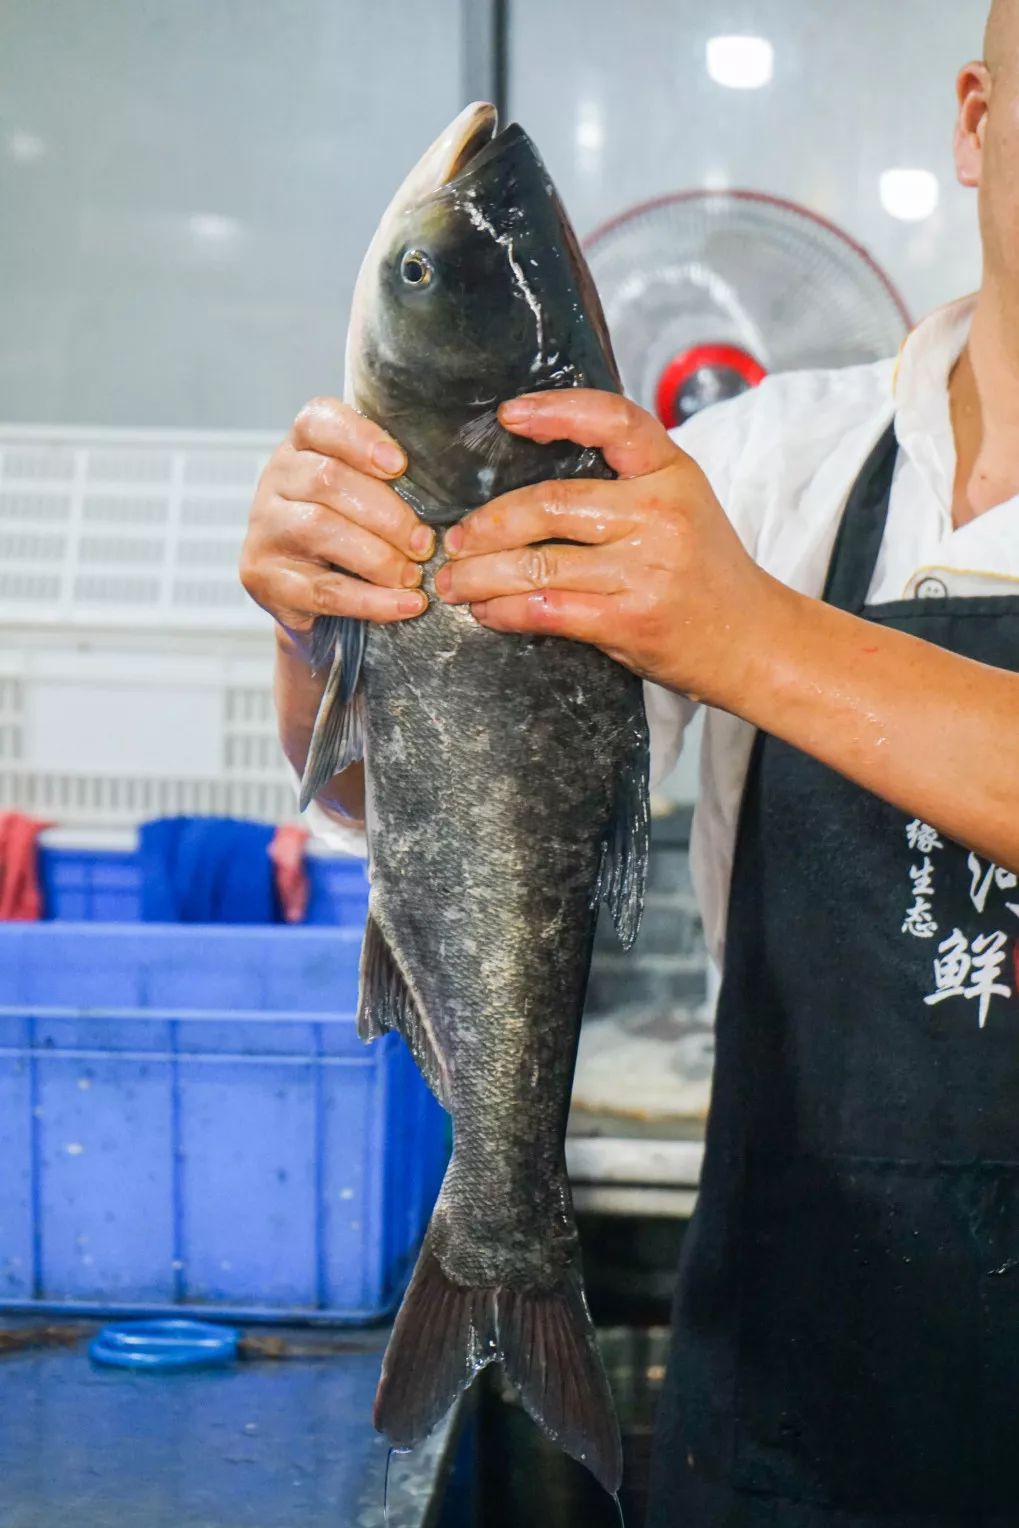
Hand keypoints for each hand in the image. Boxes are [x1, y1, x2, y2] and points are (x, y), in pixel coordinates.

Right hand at [240, 396, 432, 659]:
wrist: (305, 595)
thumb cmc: (349, 530)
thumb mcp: (364, 492)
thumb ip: (391, 477)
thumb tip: (451, 481)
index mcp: (301, 446)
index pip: (319, 421)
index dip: (361, 439)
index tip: (400, 465)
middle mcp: (275, 480)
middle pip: (327, 480)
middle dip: (388, 515)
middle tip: (426, 543)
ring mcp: (264, 529)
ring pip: (321, 531)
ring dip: (380, 557)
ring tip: (415, 575)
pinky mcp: (265, 578)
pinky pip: (325, 590)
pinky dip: (373, 600)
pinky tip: (407, 605)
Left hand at [433, 389, 777, 707]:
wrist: (751, 640)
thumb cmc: (705, 571)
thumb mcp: (682, 503)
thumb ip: (624, 482)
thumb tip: (530, 477)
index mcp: (672, 472)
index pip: (613, 421)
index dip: (557, 411)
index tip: (509, 415)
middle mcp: (659, 514)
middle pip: (550, 504)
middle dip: (488, 525)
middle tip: (454, 539)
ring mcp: (645, 569)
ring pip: (537, 565)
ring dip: (480, 576)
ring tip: (453, 582)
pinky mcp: (629, 620)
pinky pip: (547, 611)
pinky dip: (505, 612)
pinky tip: (486, 612)